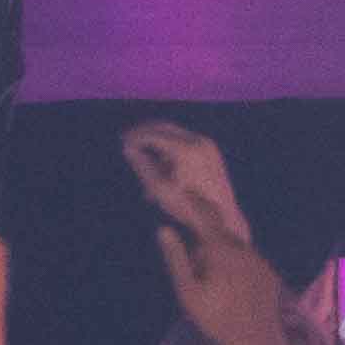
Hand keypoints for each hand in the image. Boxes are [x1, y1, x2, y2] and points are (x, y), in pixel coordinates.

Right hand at [123, 116, 258, 249]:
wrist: (222, 216)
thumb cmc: (188, 206)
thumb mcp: (159, 188)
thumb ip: (143, 166)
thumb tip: (127, 148)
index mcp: (185, 150)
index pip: (154, 134)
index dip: (135, 136)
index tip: (122, 141)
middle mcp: (199, 141)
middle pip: (165, 127)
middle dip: (145, 132)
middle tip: (128, 139)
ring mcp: (208, 144)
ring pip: (175, 135)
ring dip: (157, 142)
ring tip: (143, 157)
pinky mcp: (212, 150)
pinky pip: (185, 142)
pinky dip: (170, 148)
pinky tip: (161, 164)